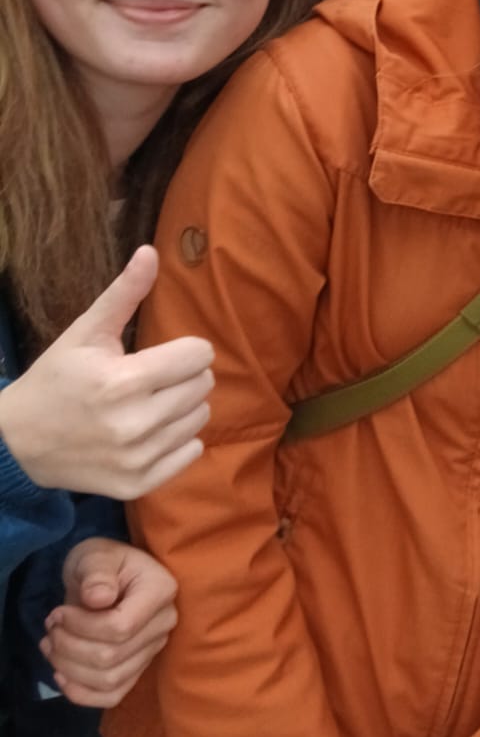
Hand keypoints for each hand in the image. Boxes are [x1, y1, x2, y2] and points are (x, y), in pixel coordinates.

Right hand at [0, 247, 213, 498]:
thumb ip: (124, 294)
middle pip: (204, 386)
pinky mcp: (138, 484)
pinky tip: (147, 433)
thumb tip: (151, 252)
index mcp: (123, 381)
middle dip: (182, 377)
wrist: (15, 443)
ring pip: (201, 417)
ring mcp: (137, 458)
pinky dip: (177, 441)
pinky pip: (192, 452)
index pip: (200, 355)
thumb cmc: (55, 380)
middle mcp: (134, 423)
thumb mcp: (84, 333)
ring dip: (181, 407)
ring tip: (146, 405)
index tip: (156, 356)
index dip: (182, 350)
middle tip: (149, 381)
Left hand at [42, 538, 177, 707]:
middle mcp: (165, 623)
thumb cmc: (102, 562)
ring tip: (51, 645)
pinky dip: (82, 694)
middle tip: (50, 628)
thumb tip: (99, 599)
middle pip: (111, 657)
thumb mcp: (95, 556)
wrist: (106, 577)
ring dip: (69, 668)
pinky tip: (61, 676)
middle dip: (68, 647)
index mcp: (161, 591)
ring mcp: (153, 648)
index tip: (58, 613)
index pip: (120, 628)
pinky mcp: (138, 667)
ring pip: (109, 679)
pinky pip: (113, 696)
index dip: (80, 627)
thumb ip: (97, 573)